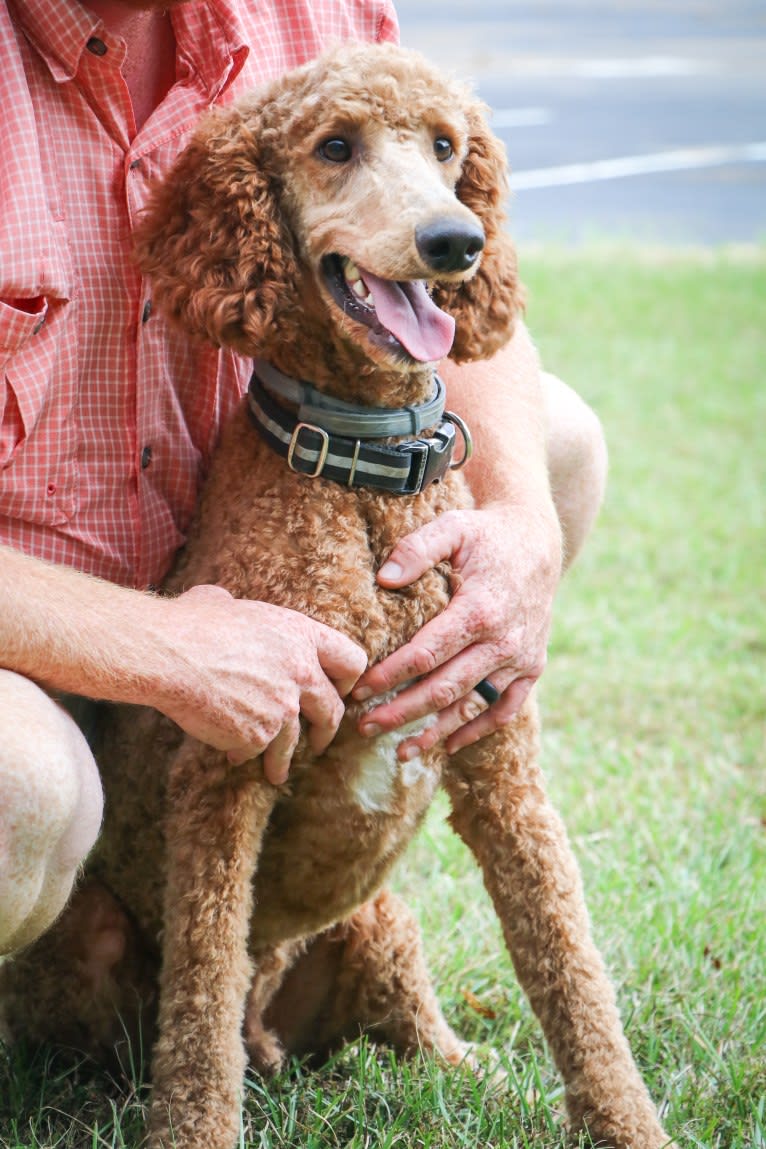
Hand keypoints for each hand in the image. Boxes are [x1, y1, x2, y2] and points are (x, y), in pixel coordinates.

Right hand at [154, 586, 366, 783]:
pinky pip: (257, 751)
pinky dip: (244, 755)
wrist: (168, 655)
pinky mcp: (259, 735)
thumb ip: (240, 610)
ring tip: (277, 772)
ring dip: (284, 760)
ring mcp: (283, 708)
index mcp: (301, 636)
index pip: (351, 661)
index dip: (347, 680)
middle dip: (327, 730)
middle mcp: (301, 673)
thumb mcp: (225, 602)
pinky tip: (231, 755)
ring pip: (294, 743)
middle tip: (320, 741)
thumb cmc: (189, 623)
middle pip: (332, 710)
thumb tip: (222, 602)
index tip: (339, 692)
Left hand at [352, 504, 560, 755]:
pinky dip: (477, 730)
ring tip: (400, 752)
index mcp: (479, 609)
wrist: (537, 542)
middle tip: (365, 727)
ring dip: (435, 732)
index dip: (389, 676)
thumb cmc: (486, 535)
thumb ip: (416, 549)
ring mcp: (520, 658)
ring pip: (472, 707)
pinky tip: (447, 745)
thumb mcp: (452, 528)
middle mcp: (503, 641)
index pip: (425, 655)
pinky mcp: (531, 667)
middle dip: (401, 712)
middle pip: (444, 689)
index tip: (359, 691)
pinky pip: (505, 709)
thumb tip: (385, 579)